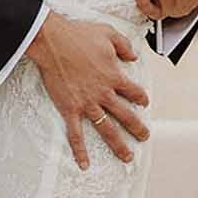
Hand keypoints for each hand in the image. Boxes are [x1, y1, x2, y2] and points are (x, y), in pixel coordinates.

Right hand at [25, 13, 149, 169]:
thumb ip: (124, 45)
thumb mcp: (108, 33)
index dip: (141, 97)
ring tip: (127, 156)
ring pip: (106, 129)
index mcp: (114, 76)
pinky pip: (76, 134)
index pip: (134, 91)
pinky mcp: (70, 109)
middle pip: (126, 115)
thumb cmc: (78, 35)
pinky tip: (84, 164)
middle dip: (137, 128)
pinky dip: (80, 151)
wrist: (53, 42)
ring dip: (118, 145)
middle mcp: (104, 94)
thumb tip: (134, 55)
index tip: (145, 102)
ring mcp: (87, 104)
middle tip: (144, 137)